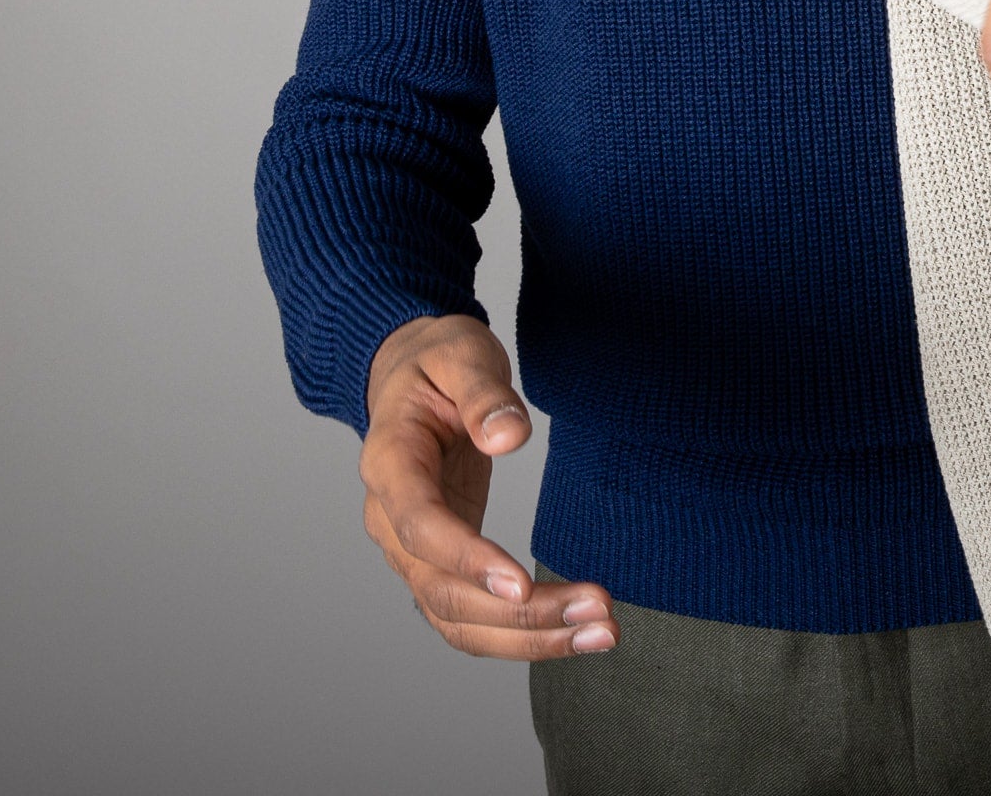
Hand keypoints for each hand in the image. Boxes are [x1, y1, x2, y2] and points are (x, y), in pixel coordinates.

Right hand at [360, 313, 617, 658]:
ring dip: (529, 636)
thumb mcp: (459, 354)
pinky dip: (521, 633)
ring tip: (601, 631)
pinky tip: (574, 630)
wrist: (410, 373)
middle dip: (520, 614)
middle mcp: (391, 520)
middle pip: (443, 592)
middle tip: (596, 610)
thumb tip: (509, 436)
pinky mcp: (442, 562)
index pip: (420, 526)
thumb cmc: (436, 361)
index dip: (466, 560)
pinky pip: (473, 616)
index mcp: (388, 463)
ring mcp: (413, 550)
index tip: (519, 584)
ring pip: (459, 619)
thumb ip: (482, 392)